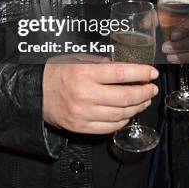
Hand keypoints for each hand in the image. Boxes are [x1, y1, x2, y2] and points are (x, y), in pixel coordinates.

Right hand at [43, 54, 158, 133]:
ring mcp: (84, 113)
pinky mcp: (82, 127)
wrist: (36, 94)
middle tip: (152, 89)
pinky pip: (110, 127)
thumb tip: (124, 68)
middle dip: (144, 93)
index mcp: (85, 73)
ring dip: (137, 107)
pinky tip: (128, 113)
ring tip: (143, 100)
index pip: (121, 73)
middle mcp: (85, 94)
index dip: (141, 73)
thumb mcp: (77, 60)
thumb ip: (100, 64)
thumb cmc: (57, 73)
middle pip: (125, 97)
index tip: (152, 73)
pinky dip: (123, 120)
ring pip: (121, 114)